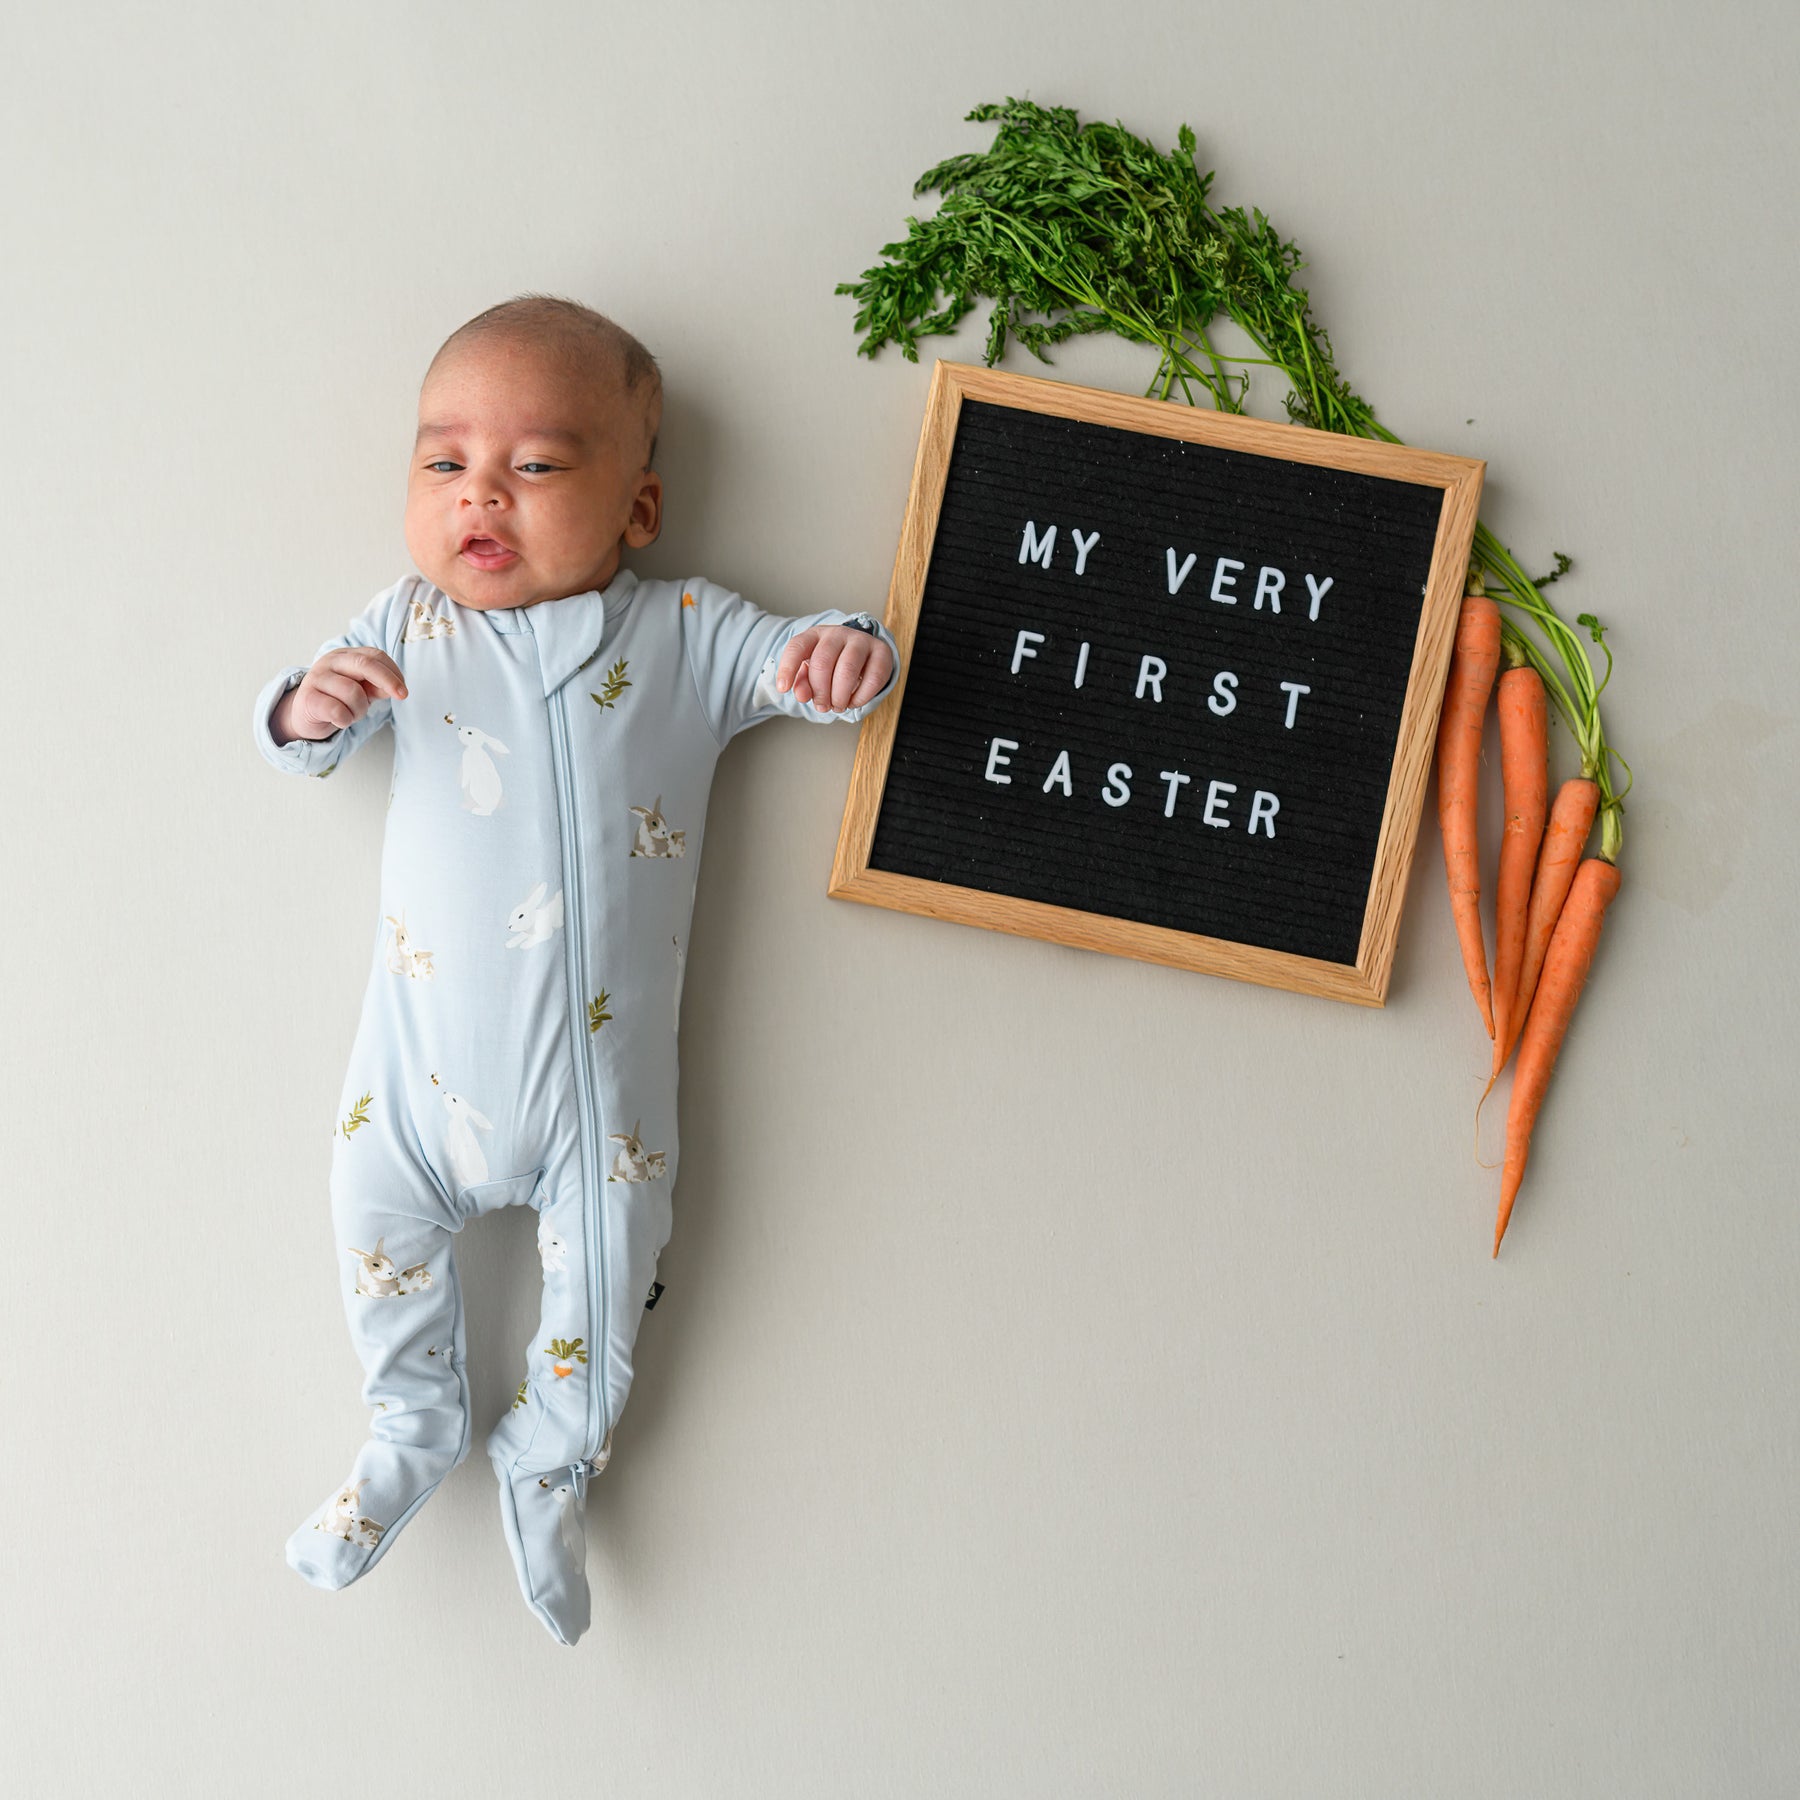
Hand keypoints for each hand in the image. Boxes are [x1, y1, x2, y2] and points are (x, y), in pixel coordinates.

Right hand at [273, 648, 408, 743]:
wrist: (306, 715)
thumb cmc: (338, 700)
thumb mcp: (362, 691)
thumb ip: (378, 686)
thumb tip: (396, 688)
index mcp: (346, 656)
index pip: (375, 655)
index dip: (393, 672)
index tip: (403, 690)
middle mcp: (330, 662)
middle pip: (365, 663)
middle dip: (388, 680)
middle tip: (402, 696)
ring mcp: (317, 678)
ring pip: (353, 692)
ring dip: (359, 710)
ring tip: (351, 713)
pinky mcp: (308, 698)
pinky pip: (337, 710)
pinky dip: (345, 720)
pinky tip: (339, 720)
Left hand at [775, 625, 893, 711]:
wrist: (864, 654)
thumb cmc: (833, 665)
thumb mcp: (812, 672)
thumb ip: (803, 684)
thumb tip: (802, 696)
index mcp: (815, 635)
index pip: (797, 647)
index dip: (788, 668)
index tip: (783, 688)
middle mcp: (837, 633)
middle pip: (822, 662)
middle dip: (819, 691)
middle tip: (822, 706)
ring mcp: (861, 641)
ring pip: (847, 670)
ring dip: (840, 696)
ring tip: (838, 706)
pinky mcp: (881, 652)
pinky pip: (872, 678)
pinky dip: (861, 697)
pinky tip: (854, 702)